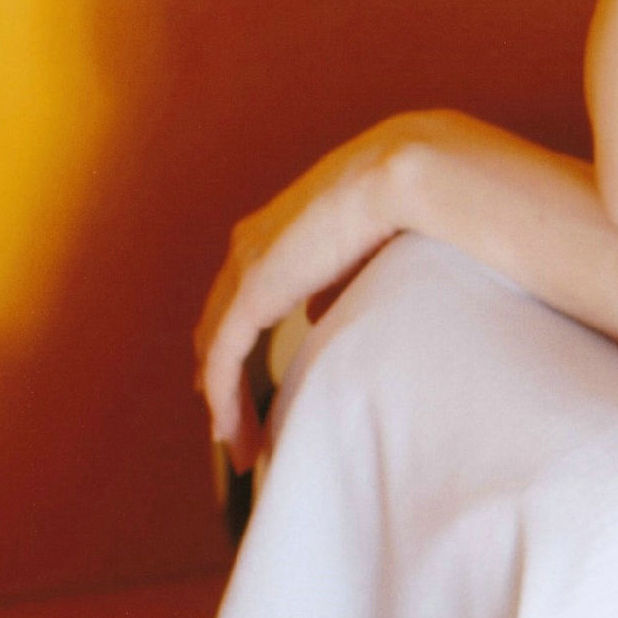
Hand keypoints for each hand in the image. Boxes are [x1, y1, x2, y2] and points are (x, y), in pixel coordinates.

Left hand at [195, 118, 423, 468]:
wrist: (401, 174)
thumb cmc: (398, 202)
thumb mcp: (357, 250)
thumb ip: (331, 283)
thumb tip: (316, 314)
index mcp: (273, 230)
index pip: (237, 294)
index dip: (235, 338)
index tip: (242, 380)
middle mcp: (248, 245)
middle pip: (216, 322)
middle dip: (220, 373)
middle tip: (232, 420)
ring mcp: (245, 268)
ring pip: (215, 348)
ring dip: (222, 399)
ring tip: (240, 443)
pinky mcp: (252, 294)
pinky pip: (224, 361)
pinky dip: (224, 402)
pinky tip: (234, 436)